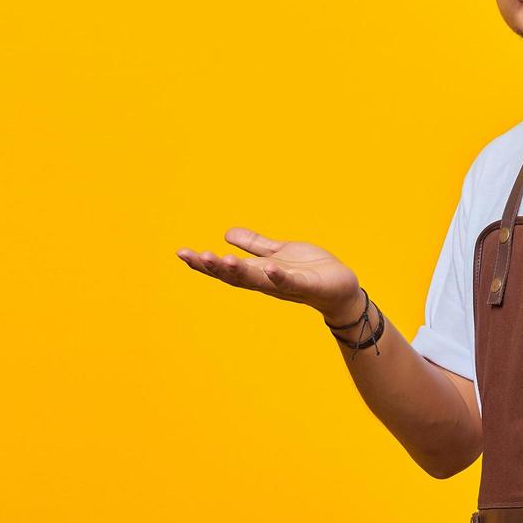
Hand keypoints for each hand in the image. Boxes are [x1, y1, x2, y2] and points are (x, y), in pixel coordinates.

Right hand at [176, 227, 360, 318]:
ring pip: (258, 280)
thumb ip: (254, 245)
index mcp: (258, 273)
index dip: (204, 264)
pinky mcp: (308, 285)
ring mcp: (286, 285)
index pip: (226, 269)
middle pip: (236, 277)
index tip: (181, 253)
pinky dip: (280, 276)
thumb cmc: (310, 271)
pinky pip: (292, 281)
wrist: (341, 288)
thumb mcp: (278, 253)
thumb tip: (226, 233)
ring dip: (240, 271)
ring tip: (222, 259)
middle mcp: (267, 282)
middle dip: (214, 268)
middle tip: (194, 256)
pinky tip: (270, 267)